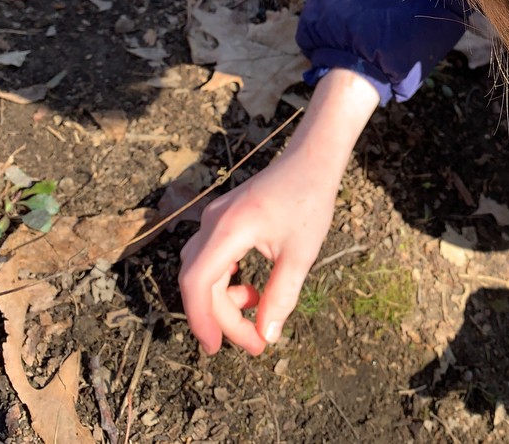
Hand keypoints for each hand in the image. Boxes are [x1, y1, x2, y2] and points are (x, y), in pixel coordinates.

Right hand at [178, 69, 379, 355]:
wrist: (311, 159)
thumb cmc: (310, 200)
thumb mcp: (300, 254)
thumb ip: (280, 296)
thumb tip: (266, 335)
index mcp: (229, 229)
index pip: (197, 283)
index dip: (203, 321)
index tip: (218, 349)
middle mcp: (212, 221)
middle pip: (198, 281)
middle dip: (221, 317)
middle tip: (252, 342)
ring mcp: (214, 218)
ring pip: (202, 270)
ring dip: (223, 298)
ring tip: (256, 310)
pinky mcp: (222, 218)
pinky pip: (210, 257)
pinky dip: (225, 280)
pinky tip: (250, 289)